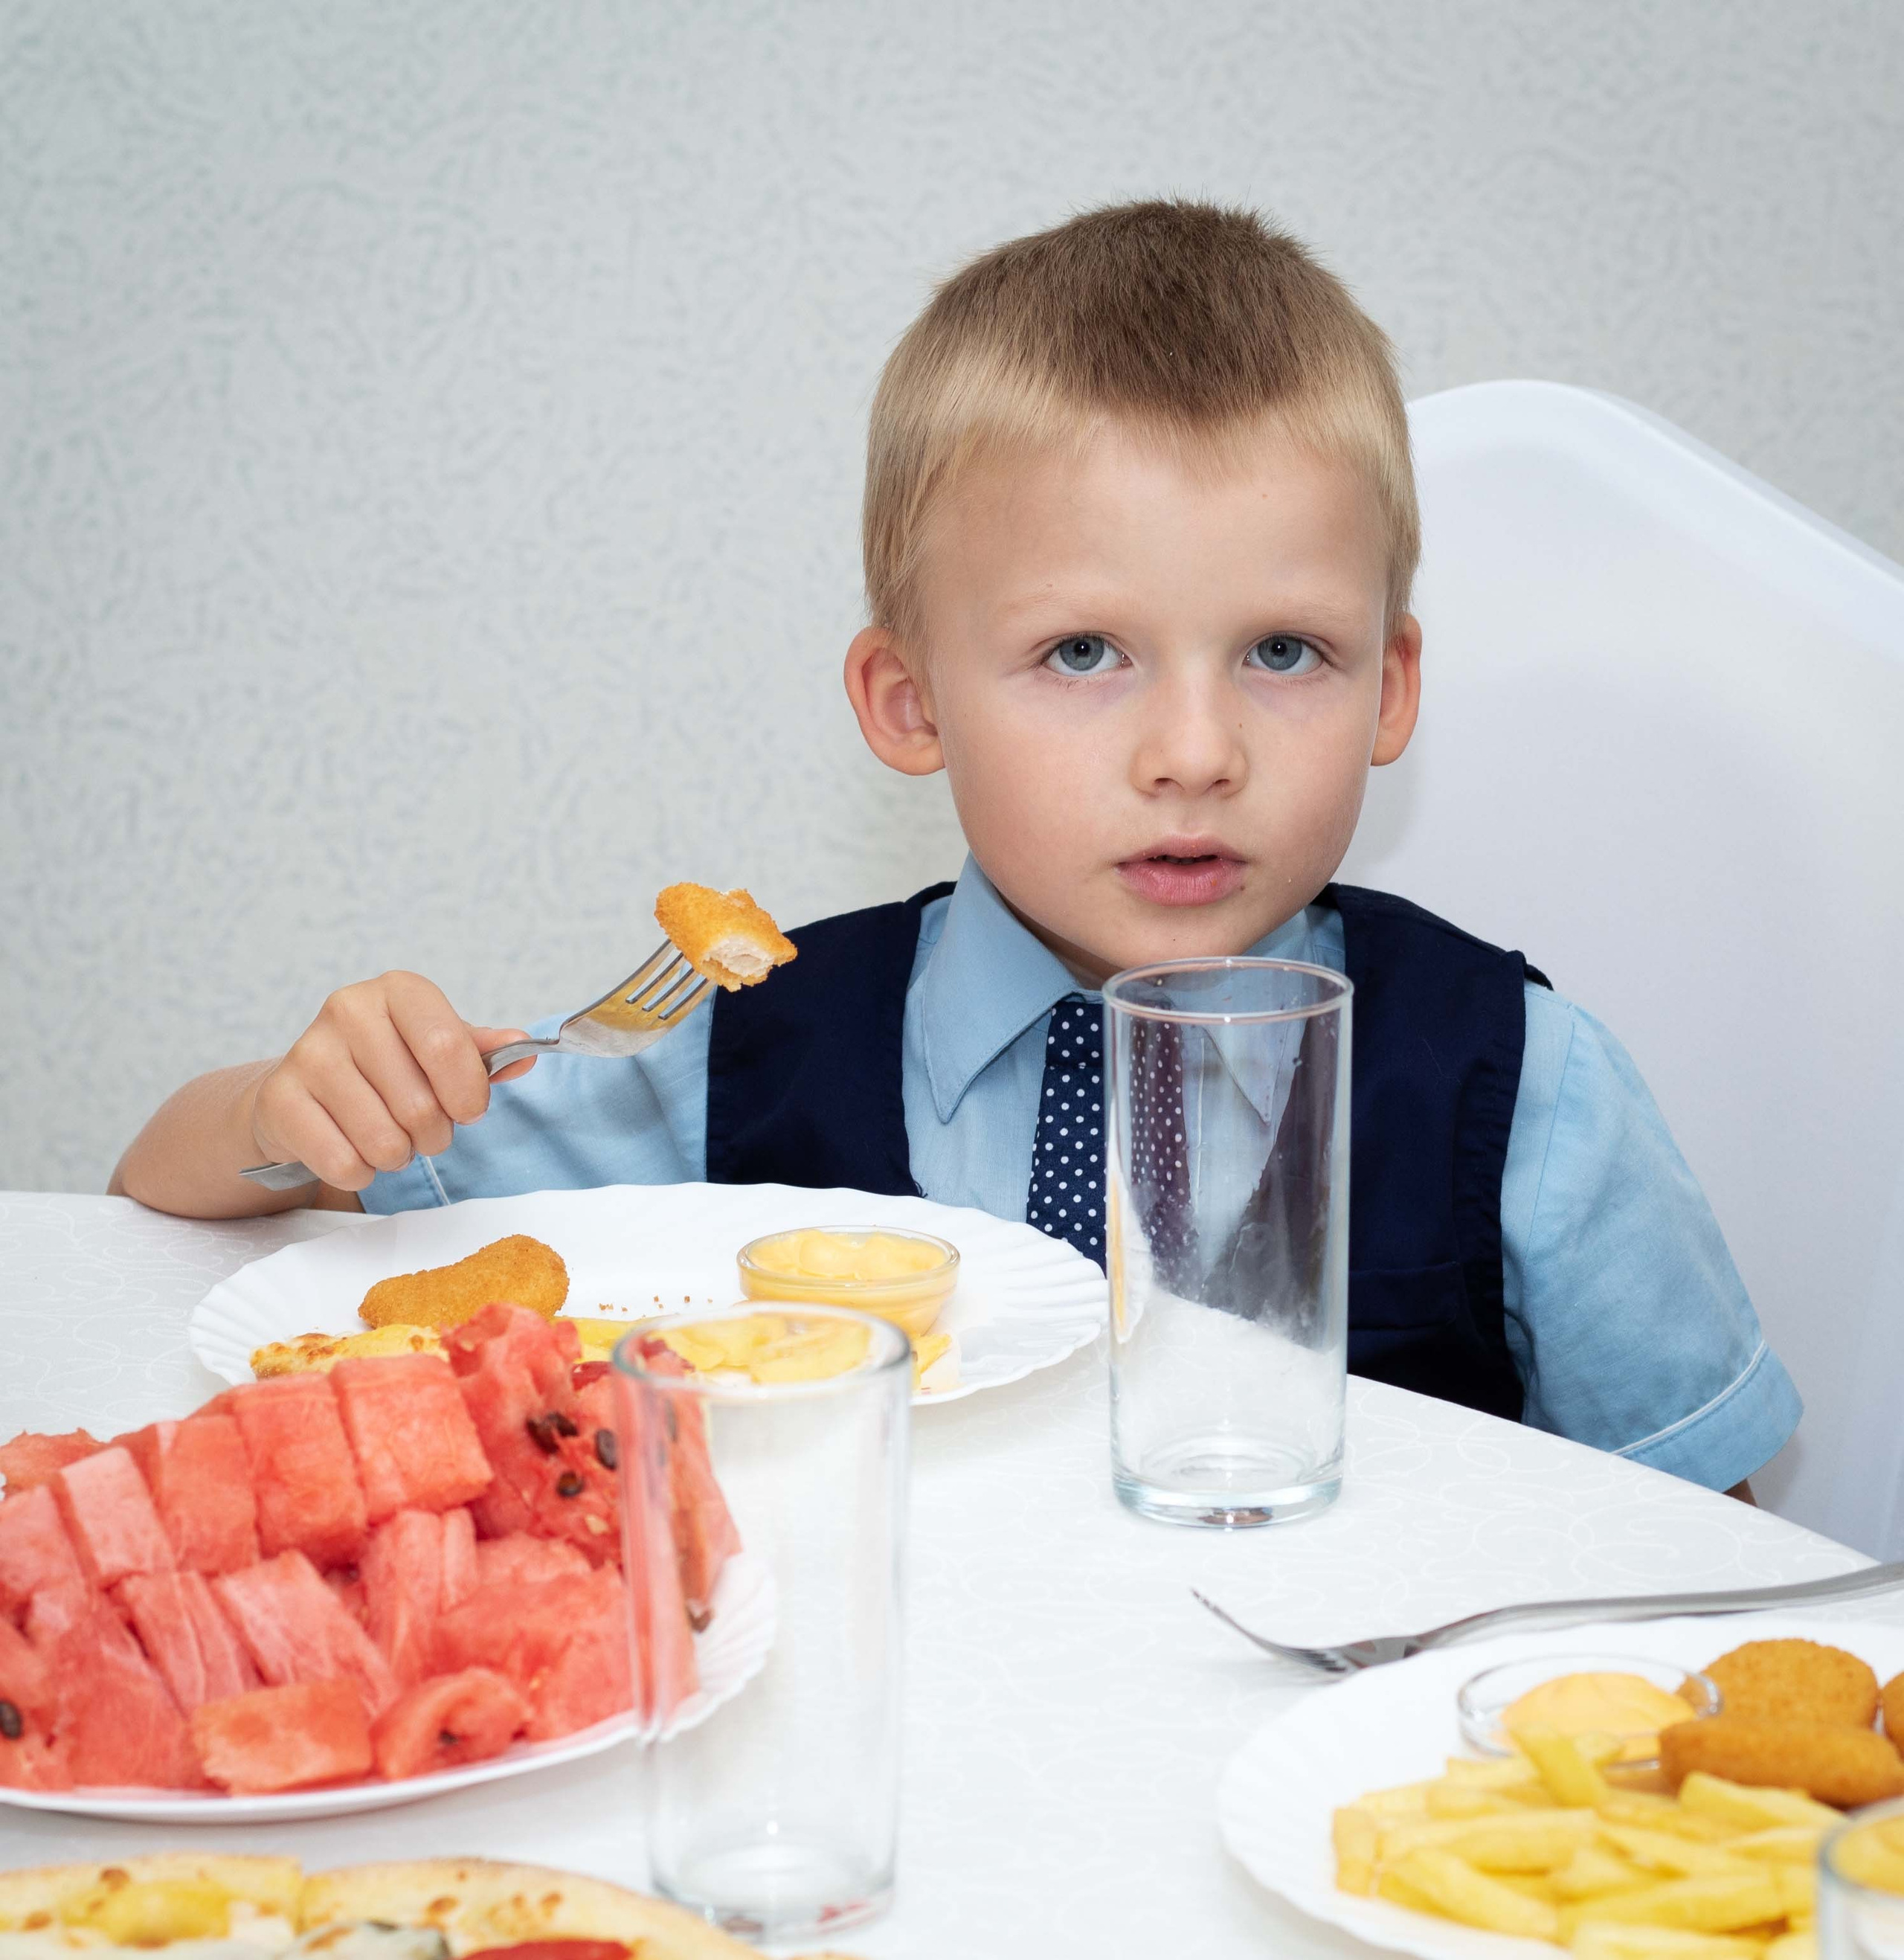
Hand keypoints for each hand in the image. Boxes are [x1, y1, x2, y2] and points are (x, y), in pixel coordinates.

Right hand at [249, 972, 533, 1189]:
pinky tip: (353, 1149)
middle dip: (434, 1134)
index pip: (448, 1046)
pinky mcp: (280, 1099)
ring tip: (389, 1138)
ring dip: (398, 1155)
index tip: (469, 1110)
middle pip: (420, 1104)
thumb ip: (483, 1053)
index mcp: (398, 991)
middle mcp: (348, 1009)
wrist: (303, 1090)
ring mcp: (308, 1052)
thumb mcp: (438, 1050)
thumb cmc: (385, 1067)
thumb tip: (525, 1049)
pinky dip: (360, 1171)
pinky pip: (343, 1162)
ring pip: (383, 1139)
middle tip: (424, 1131)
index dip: (468, 1093)